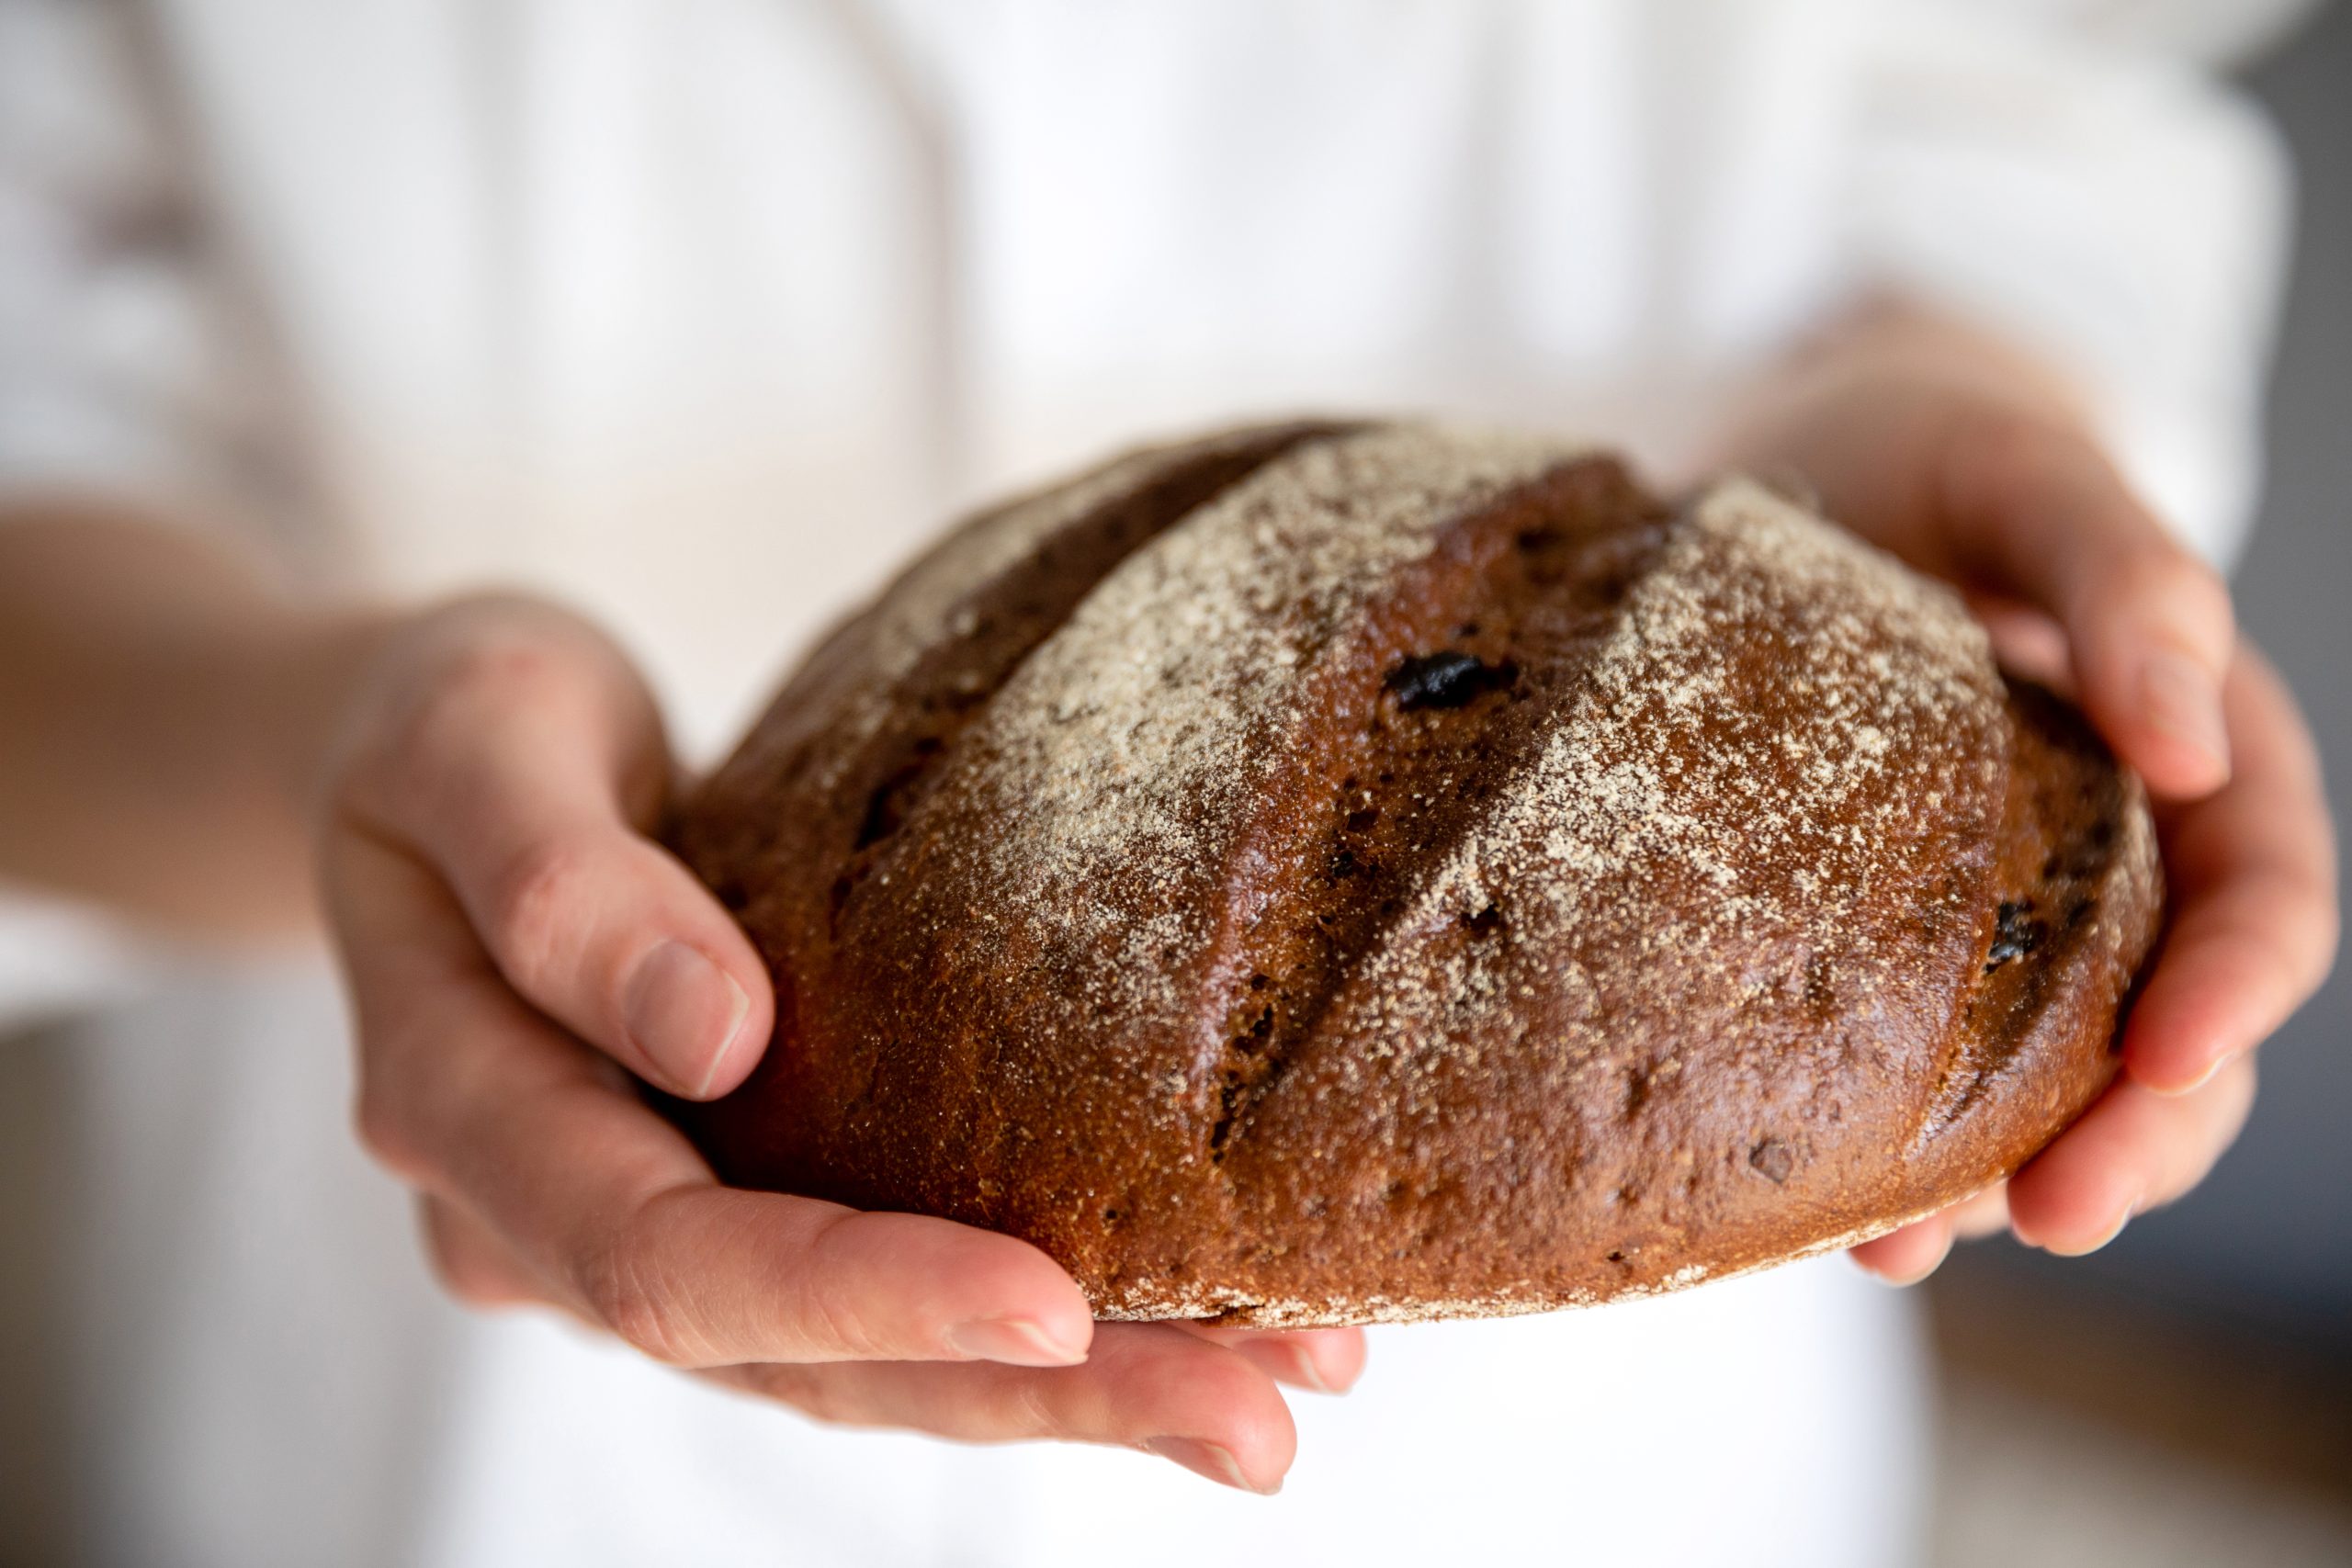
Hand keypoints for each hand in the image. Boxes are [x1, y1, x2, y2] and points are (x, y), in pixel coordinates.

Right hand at [314, 593, 1361, 1492]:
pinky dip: (1043, 1321)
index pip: (668, 1261)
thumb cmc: (455, 728)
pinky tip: (1205, 1316)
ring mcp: (662, 1225)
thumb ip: (557, 882)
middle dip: (1033, 1395)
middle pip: (802, 1360)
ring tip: (1277, 1394)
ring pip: (865, 1362)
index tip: (1056, 1300)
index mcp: (471, 1118)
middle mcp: (561, 1222)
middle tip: (1255, 1419)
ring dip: (1075, 1393)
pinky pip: (890, 1290)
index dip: (862, 1292)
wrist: (446, 762)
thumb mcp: (471, 738)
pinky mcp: (753, 1194)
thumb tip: (709, 1030)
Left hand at [1714, 304, 2339, 1282]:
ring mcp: (1999, 914)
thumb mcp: (2024, 470)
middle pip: (2171, 1037)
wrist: (1794, 459)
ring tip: (1914, 1244)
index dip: (2236, 990)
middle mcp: (2113, 859)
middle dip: (2131, 1141)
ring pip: (2048, 1084)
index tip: (2172, 1056)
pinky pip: (1910, 1065)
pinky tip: (1835, 1212)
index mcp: (2193, 760)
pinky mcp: (1879, 937)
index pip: (2263, 901)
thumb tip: (2189, 729)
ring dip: (2002, 1181)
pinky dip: (1887, 1145)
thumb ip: (2123, 574)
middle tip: (2050, 1217)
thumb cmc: (1930, 446)